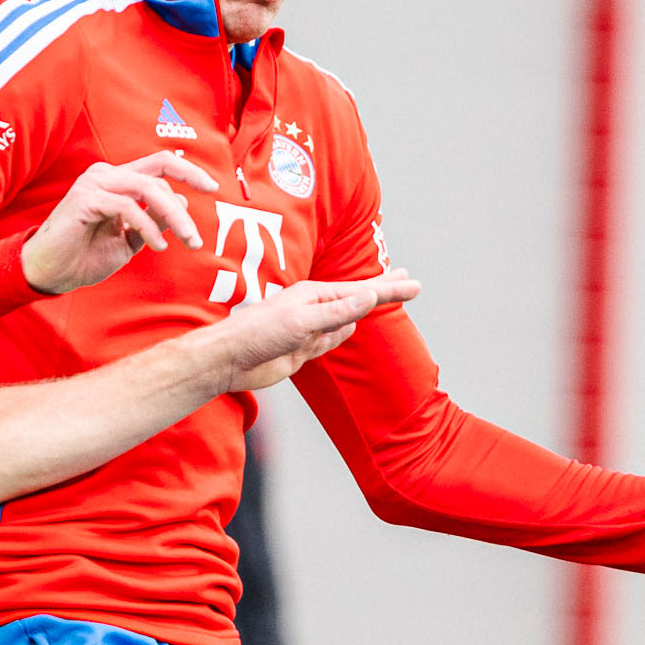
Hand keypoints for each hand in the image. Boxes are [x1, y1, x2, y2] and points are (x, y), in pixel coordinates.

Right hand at [22, 153, 223, 295]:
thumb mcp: (130, 239)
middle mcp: (106, 175)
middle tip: (196, 238)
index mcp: (117, 180)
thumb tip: (183, 205)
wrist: (50, 273)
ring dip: (173, 217)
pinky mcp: (86, 199)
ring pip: (148, 189)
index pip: (159, 164)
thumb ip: (153, 220)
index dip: (188, 171)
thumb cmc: (85, 256)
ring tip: (186, 241)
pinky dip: (148, 226)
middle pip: (158, 176)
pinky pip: (128, 207)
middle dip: (184, 206)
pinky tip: (156, 245)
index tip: (212, 188)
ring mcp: (95, 183)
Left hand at [187, 274, 417, 391]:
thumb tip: (368, 296)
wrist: (231, 361)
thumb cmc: (259, 334)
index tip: (414, 284)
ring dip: (365, 309)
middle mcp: (314, 309)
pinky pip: (331, 340)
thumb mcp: (302, 322)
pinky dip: (343, 334)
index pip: (362, 291)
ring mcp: (310, 329)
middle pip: (359, 299)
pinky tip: (352, 326)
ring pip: (347, 319)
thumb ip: (337, 312)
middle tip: (410, 283)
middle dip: (385, 291)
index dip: (390, 288)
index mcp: (315, 295)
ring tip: (382, 296)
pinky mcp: (303, 350)